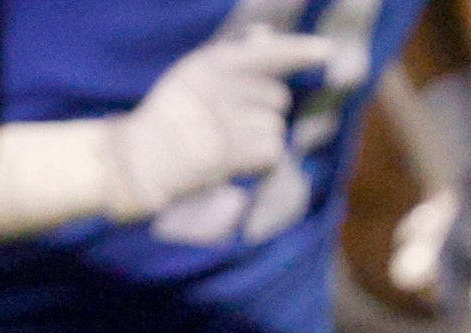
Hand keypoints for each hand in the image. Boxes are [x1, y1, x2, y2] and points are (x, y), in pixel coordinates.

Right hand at [105, 31, 330, 219]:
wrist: (143, 158)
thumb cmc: (173, 115)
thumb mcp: (196, 75)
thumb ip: (234, 56)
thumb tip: (267, 34)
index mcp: (210, 64)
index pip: (265, 54)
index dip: (298, 51)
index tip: (327, 51)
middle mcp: (221, 89)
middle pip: (277, 97)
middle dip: (263, 110)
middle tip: (230, 123)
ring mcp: (227, 123)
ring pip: (275, 126)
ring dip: (260, 138)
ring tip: (226, 143)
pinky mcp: (232, 154)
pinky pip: (272, 152)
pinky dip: (260, 160)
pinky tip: (234, 160)